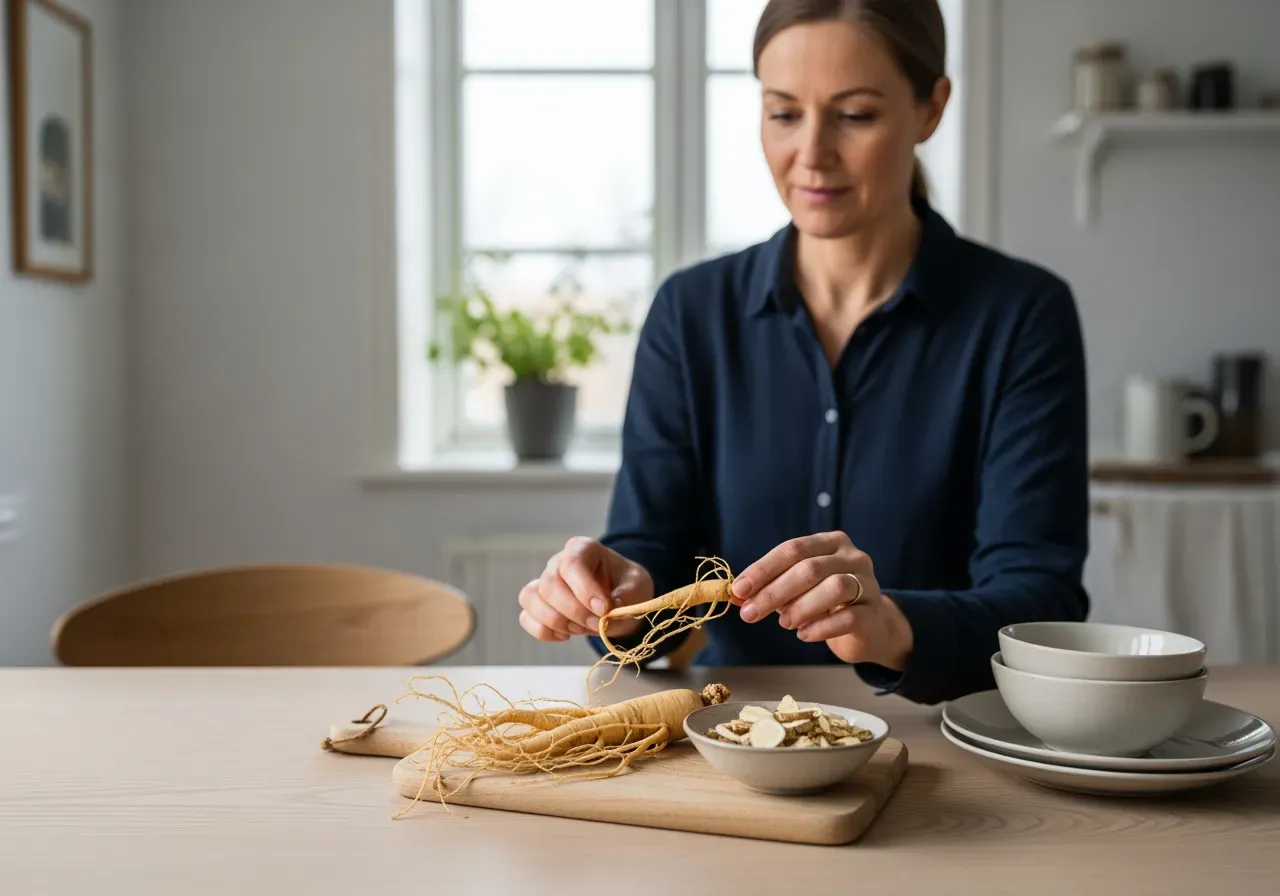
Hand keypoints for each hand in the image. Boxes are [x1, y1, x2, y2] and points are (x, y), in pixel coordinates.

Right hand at [518, 537, 653, 642]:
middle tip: (597, 623)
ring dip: (556, 621)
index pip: (573, 563)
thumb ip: (626, 600)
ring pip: (531, 598)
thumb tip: (606, 618)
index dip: (585, 589)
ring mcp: (544, 583)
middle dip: (574, 611)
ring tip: (581, 628)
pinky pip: (526, 617)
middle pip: (549, 584)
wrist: (620, 600)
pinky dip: (544, 631)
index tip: (603, 609)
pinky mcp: (537, 605)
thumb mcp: (637, 588)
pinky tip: (565, 635)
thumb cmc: (627, 587)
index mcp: (584, 549)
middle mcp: (558, 563)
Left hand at [730, 531, 913, 669]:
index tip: (739, 590)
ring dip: (801, 607)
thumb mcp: (797, 590)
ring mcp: (869, 584)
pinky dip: (821, 627)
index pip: (793, 549)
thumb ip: (771, 588)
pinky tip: (804, 634)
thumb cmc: (826, 603)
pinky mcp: (875, 613)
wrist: (870, 627)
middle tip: (750, 613)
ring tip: (784, 623)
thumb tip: (737, 595)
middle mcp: (853, 557)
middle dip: (774, 592)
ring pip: (834, 587)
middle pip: (810, 568)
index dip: (764, 569)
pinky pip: (849, 617)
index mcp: (830, 543)